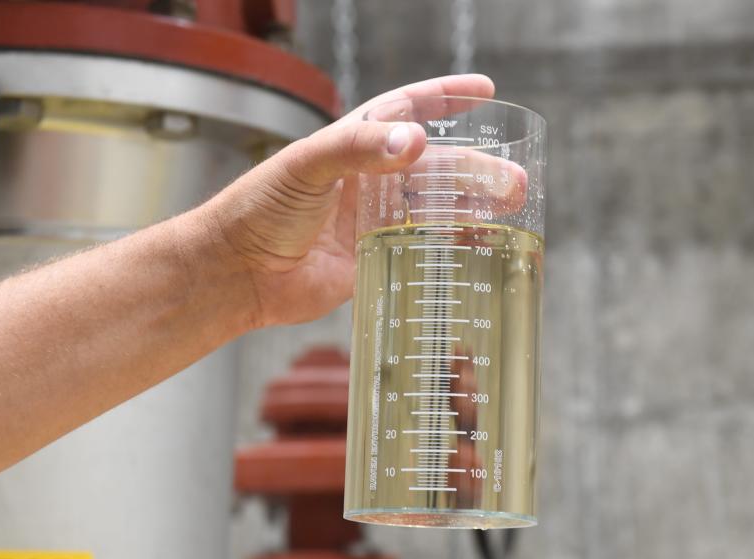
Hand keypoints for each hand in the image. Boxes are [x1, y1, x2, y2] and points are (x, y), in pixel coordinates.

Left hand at [203, 74, 495, 326]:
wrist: (239, 271)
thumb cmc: (260, 208)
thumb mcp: (307, 164)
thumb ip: (358, 148)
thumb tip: (413, 140)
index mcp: (353, 144)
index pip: (407, 110)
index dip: (445, 99)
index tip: (484, 93)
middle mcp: (369, 179)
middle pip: (435, 166)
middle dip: (477, 168)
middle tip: (514, 179)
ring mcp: (373, 220)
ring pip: (435, 206)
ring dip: (473, 205)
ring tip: (511, 208)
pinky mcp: (374, 258)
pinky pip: (421, 247)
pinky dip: (451, 243)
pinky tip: (479, 242)